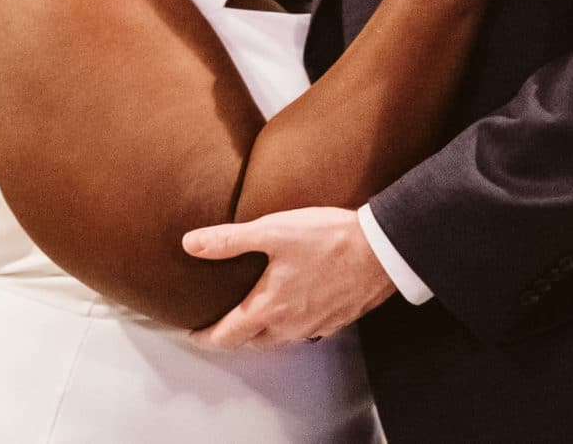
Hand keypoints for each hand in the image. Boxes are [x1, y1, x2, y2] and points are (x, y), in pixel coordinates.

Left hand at [181, 207, 397, 348]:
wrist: (382, 250)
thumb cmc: (328, 239)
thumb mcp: (273, 231)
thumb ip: (230, 239)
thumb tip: (190, 244)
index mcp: (268, 309)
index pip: (227, 336)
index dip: (205, 337)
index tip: (192, 334)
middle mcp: (290, 326)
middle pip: (252, 342)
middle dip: (232, 336)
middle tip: (220, 324)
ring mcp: (316, 326)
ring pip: (279, 338)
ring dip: (262, 331)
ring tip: (253, 314)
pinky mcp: (337, 321)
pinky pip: (305, 331)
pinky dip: (290, 324)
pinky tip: (294, 305)